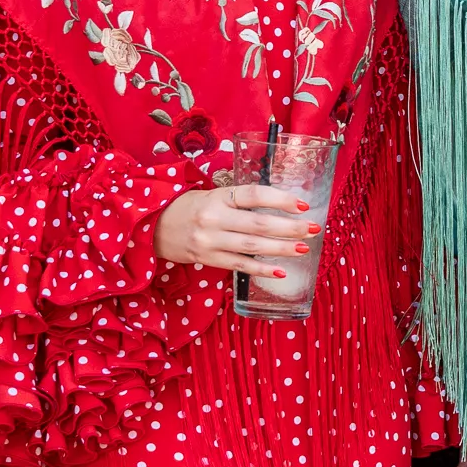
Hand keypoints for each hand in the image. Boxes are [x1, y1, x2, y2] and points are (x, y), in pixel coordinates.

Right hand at [156, 182, 318, 279]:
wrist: (152, 227)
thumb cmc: (189, 208)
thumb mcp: (210, 196)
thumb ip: (239, 201)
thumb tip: (278, 206)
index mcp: (217, 197)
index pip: (254, 195)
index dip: (280, 199)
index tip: (303, 204)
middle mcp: (214, 218)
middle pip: (258, 223)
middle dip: (289, 227)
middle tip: (313, 228)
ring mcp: (210, 241)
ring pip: (252, 246)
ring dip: (281, 248)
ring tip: (304, 248)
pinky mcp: (208, 259)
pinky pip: (239, 265)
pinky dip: (261, 269)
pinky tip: (280, 271)